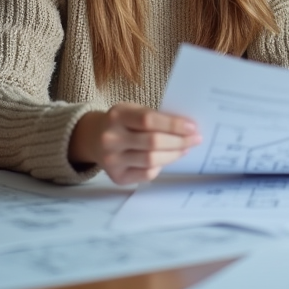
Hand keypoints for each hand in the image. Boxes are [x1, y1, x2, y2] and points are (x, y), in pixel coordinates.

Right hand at [69, 103, 200, 184]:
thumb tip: (186, 128)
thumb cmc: (121, 122)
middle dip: (179, 141)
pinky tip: (167, 158)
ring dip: (174, 155)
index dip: (173, 124)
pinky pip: (146, 174)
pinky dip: (160, 166)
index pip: (149, 120)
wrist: (93, 138)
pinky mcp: (116, 177)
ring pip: (151, 160)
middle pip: (152, 142)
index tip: (192, 127)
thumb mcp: (132, 111)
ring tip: (185, 149)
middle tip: (196, 139)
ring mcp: (112, 160)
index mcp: (117, 116)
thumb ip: (154, 117)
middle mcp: (111, 138)